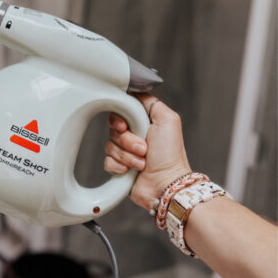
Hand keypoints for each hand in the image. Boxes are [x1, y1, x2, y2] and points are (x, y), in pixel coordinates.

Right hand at [105, 93, 191, 208]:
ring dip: (127, 155)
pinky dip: (119, 166)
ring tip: (143, 161)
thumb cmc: (170, 155)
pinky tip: (132, 170)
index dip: (120, 118)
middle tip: (143, 147)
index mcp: (145, 121)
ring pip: (110, 145)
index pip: (121, 110)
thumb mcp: (167, 119)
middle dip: (127, 140)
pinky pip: (107, 161)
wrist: (165, 184)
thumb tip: (135, 93)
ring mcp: (126, 150)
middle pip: (114, 127)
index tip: (126, 126)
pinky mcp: (119, 166)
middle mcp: (135, 134)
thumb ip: (151, 102)